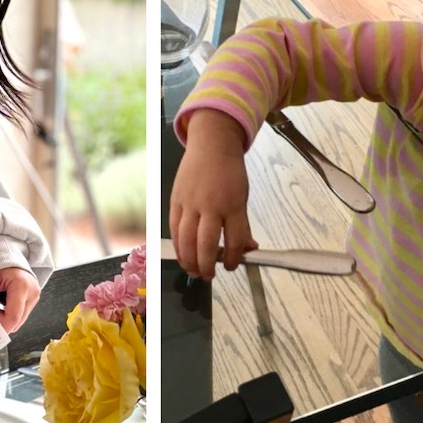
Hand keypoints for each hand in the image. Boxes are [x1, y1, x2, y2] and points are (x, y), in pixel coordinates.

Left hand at [0, 266, 39, 332]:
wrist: (7, 257)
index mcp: (22, 286)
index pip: (14, 316)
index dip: (0, 326)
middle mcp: (32, 292)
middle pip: (17, 321)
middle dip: (1, 322)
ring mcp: (35, 296)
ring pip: (19, 320)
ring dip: (5, 318)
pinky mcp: (33, 299)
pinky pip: (21, 314)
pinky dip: (10, 314)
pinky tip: (3, 304)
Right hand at [169, 109, 256, 278]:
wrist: (211, 146)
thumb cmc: (230, 172)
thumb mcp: (243, 198)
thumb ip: (243, 226)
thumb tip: (248, 250)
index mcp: (233, 205)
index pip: (234, 241)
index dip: (233, 259)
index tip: (231, 266)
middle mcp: (211, 205)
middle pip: (206, 244)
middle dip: (207, 266)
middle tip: (209, 276)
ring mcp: (190, 203)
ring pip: (186, 240)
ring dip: (189, 261)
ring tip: (194, 271)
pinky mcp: (176, 201)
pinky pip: (174, 229)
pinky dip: (177, 245)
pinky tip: (182, 255)